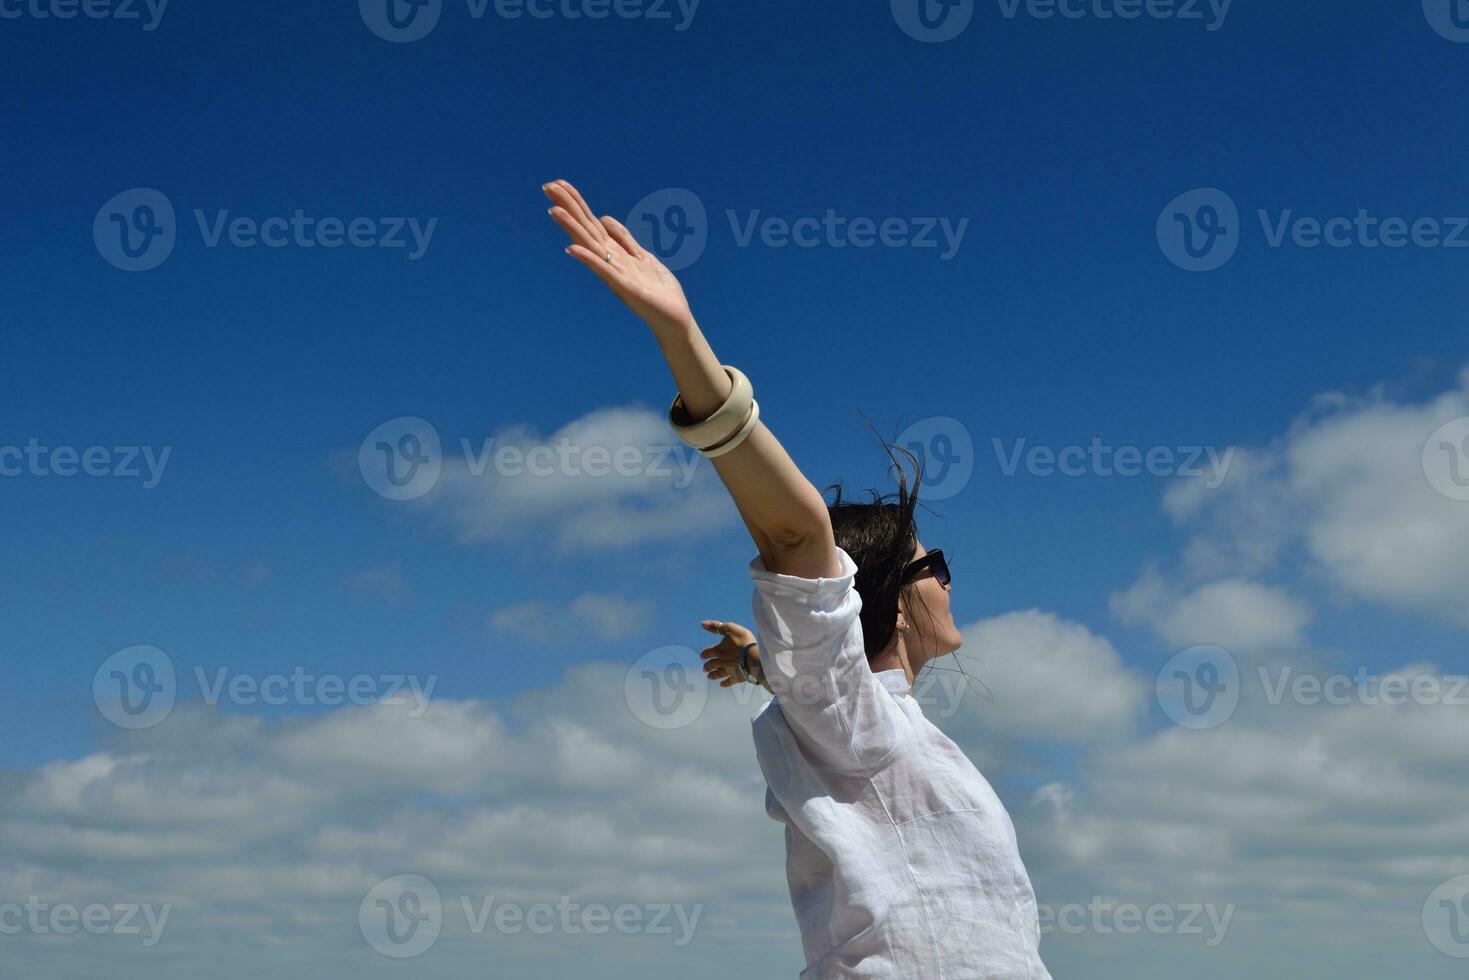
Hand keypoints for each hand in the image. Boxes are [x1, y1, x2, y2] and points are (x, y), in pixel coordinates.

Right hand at [543, 179, 695, 337]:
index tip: (558, 184)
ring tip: (553, 210)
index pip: (591, 222)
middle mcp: (610, 261)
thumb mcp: (642, 257)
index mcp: (614, 253)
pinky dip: (588, 259)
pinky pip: (604, 271)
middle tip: (547, 186)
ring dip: (571, 228)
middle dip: (568, 207)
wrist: (675, 319)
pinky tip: (572, 249)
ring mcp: (615, 274)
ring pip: (590, 245)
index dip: (576, 203)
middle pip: (585, 229)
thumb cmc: (659, 291)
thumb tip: (604, 218)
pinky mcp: (625, 288)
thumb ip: (624, 239)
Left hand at [698, 619, 761, 687]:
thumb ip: (716, 627)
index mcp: (718, 650)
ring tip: (708, 676)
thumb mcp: (730, 629)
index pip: (708, 653)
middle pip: (711, 665)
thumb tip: (702, 624)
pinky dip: (725, 683)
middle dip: (707, 666)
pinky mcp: (737, 677)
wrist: (755, 658)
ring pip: (718, 674)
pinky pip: (729, 682)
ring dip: (712, 675)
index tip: (702, 656)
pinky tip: (722, 684)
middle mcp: (721, 662)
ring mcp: (729, 671)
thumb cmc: (743, 641)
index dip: (704, 654)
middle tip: (704, 668)